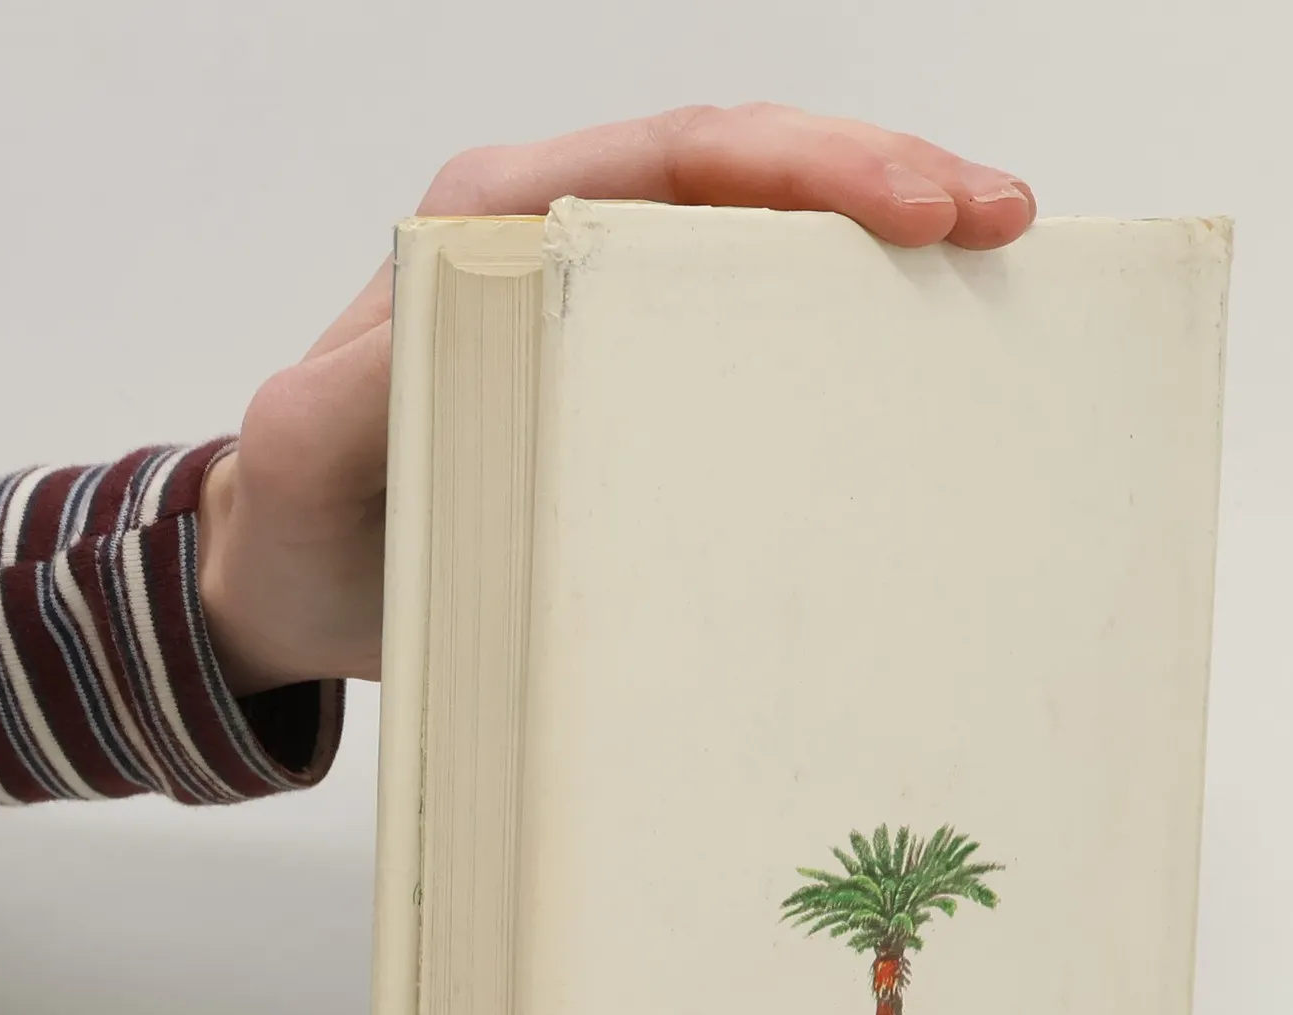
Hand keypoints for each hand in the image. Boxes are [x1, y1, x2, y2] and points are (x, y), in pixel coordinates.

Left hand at [196, 105, 1035, 694]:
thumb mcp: (313, 451)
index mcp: (495, 224)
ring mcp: (604, 304)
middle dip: (882, 174)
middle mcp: (562, 238)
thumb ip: (373, 388)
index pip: (676, 159)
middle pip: (748, 169)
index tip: (916, 207)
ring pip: (764, 233)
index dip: (806, 167)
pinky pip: (748, 322)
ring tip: (995, 258)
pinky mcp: (630, 376)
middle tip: (1000, 216)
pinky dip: (836, 315)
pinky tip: (911, 338)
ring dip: (880, 236)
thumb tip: (468, 343)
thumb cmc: (307, 517)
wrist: (292, 578)